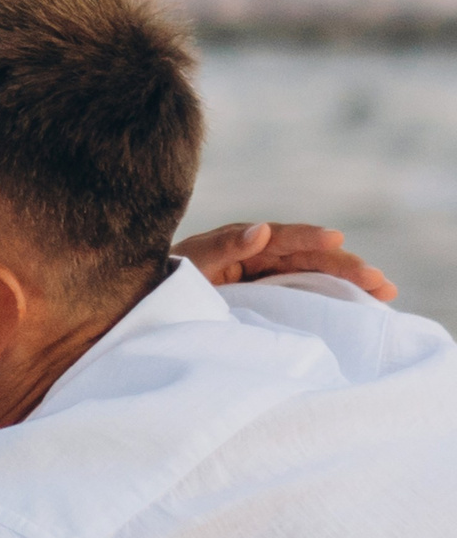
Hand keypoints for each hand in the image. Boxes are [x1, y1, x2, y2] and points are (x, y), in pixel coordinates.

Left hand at [170, 220, 394, 301]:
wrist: (152, 304)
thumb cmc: (168, 279)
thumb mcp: (190, 262)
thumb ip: (221, 247)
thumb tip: (261, 231)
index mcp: (245, 241)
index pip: (283, 238)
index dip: (310, 238)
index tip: (336, 239)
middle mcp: (264, 255)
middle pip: (311, 257)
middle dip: (345, 266)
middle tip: (378, 280)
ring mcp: (271, 276)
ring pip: (317, 275)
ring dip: (350, 282)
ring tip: (384, 292)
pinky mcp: (273, 296)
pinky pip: (308, 294)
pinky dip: (334, 297)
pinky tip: (363, 306)